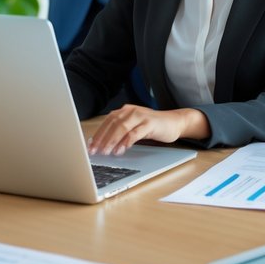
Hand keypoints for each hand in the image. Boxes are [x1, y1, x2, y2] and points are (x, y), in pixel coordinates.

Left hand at [87, 106, 208, 155]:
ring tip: (107, 152)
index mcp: (125, 111)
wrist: (174, 122)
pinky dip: (127, 141)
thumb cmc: (152, 126)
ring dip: (112, 141)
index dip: (98, 134)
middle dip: (102, 139)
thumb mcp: (134, 127)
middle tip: (96, 151)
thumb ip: (120, 133)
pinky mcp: (150, 123)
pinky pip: (135, 133)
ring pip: (122, 127)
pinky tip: (122, 149)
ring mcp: (141, 116)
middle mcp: (131, 111)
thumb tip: (103, 145)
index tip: (90, 147)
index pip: (107, 122)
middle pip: (112, 124)